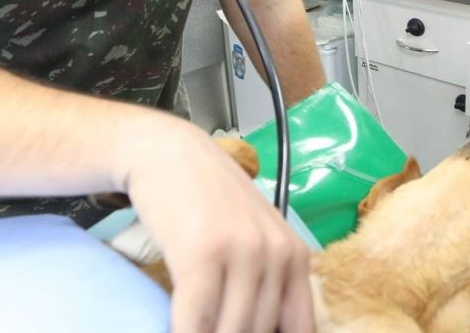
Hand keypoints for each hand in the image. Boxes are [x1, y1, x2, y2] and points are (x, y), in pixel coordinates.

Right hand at [117, 122, 313, 332]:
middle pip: (259, 332)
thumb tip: (267, 328)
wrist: (170, 154)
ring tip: (194, 328)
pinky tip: (176, 332)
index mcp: (295, 256)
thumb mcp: (254, 236)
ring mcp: (241, 253)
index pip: (300, 327)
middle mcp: (276, 254)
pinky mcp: (202, 254)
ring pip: (229, 331)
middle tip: (211, 327)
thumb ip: (270, 280)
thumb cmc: (208, 200)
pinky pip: (196, 321)